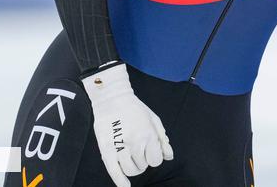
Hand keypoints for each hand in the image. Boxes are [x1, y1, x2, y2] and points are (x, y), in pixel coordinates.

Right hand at [82, 63, 173, 186]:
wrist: (112, 99)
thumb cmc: (135, 108)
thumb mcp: (154, 120)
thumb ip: (162, 139)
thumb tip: (169, 156)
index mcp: (149, 135)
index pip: (156, 160)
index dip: (153, 157)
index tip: (149, 152)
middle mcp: (136, 143)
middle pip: (143, 166)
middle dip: (142, 161)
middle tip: (138, 152)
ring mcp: (121, 147)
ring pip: (131, 171)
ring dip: (132, 168)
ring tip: (130, 159)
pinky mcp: (106, 150)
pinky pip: (114, 172)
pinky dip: (121, 182)